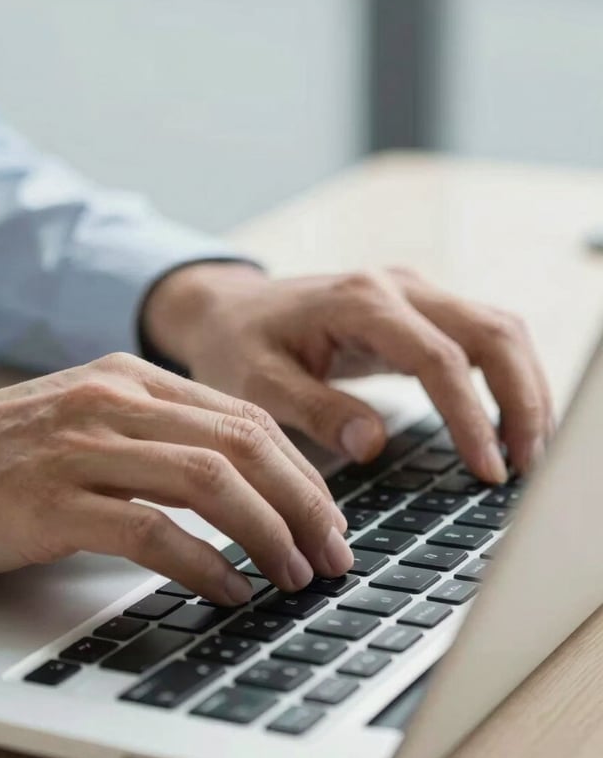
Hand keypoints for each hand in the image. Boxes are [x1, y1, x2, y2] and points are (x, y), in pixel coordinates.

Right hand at [0, 354, 351, 601]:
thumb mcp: (85, 419)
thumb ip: (154, 435)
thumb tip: (238, 482)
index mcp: (130, 378)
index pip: (244, 417)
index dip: (300, 471)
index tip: (327, 516)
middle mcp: (114, 402)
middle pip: (243, 445)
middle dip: (303, 504)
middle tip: (331, 552)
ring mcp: (82, 448)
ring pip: (210, 482)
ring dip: (267, 534)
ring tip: (294, 575)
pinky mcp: (50, 502)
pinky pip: (150, 532)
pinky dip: (201, 565)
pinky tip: (227, 590)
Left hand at [143, 264, 553, 480]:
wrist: (229, 311)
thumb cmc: (238, 345)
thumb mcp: (257, 383)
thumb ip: (313, 410)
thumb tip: (372, 444)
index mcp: (358, 302)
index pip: (438, 357)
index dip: (471, 416)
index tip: (488, 469)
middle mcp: (397, 287)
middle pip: (491, 332)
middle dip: (522, 400)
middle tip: (527, 467)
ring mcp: (412, 294)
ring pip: (498, 329)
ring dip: (524, 388)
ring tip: (529, 452)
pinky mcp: (417, 311)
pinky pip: (481, 337)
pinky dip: (505, 378)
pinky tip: (507, 422)